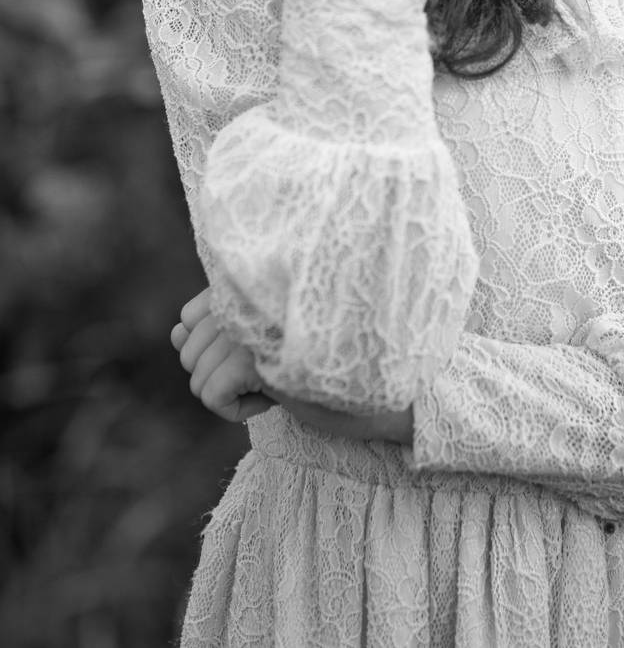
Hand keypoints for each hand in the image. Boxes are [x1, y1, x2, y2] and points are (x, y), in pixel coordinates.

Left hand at [172, 290, 414, 443]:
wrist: (382, 389)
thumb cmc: (330, 362)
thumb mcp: (269, 344)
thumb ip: (221, 333)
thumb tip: (173, 335)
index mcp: (253, 280)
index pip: (189, 316)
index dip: (213, 349)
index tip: (258, 356)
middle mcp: (247, 293)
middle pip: (188, 351)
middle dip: (221, 376)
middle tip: (273, 370)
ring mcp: (251, 321)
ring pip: (197, 377)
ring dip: (233, 395)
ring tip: (280, 381)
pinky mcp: (254, 355)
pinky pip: (210, 396)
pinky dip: (236, 410)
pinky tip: (275, 400)